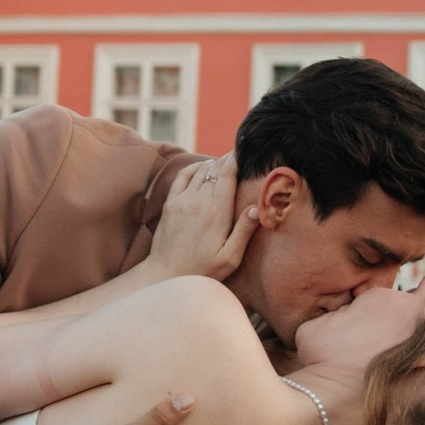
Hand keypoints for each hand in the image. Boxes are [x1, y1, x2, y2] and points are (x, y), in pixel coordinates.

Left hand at [144, 155, 254, 285]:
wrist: (166, 274)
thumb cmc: (202, 270)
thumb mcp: (230, 257)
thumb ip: (244, 231)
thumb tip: (258, 208)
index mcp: (217, 212)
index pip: (227, 174)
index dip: (236, 159)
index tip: (245, 151)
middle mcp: (199, 201)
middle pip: (215, 169)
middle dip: (228, 159)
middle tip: (239, 153)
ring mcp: (182, 200)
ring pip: (200, 171)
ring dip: (213, 163)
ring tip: (225, 161)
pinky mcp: (170, 203)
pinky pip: (183, 176)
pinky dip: (194, 167)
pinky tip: (203, 167)